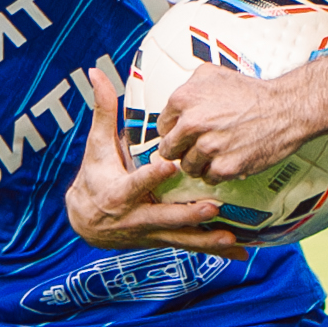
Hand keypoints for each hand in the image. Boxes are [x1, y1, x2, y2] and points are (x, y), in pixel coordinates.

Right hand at [65, 66, 247, 257]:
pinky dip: (214, 251)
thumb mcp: (96, 146)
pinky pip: (191, 247)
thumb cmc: (95, 176)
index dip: (150, 177)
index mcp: (118, 193)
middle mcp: (135, 217)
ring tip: (232, 237)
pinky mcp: (163, 241)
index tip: (167, 165)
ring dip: (207, 238)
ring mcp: (151, 233)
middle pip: (164, 217)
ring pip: (181, 238)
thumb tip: (96, 72)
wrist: (87, 222)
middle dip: (188, 214)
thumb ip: (103, 111)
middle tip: (213, 206)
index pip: (135, 184)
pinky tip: (240, 253)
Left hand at [158, 65, 310, 182]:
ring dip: (199, 164)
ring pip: (187, 167)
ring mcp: (208, 147)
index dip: (174, 131)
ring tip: (214, 154)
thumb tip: (174, 104)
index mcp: (184, 99)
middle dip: (182, 150)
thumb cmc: (251, 92)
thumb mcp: (212, 74)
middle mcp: (192, 123)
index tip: (185, 134)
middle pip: (169, 150)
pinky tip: (227, 160)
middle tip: (196, 147)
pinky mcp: (225, 167)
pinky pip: (208, 178)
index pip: (162, 126)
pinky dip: (216, 173)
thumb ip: (188, 86)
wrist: (285, 109)